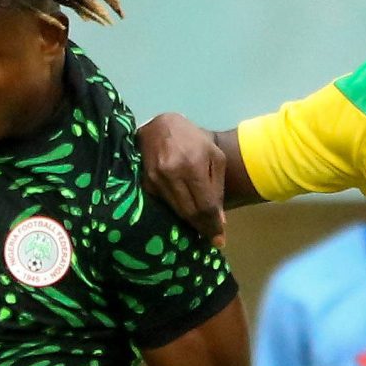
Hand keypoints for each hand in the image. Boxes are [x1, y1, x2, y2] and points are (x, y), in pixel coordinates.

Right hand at [139, 112, 228, 245]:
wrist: (161, 126)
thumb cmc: (193, 140)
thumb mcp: (214, 157)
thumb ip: (217, 187)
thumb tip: (218, 219)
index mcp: (193, 164)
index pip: (205, 205)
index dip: (213, 225)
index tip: (219, 240)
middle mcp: (172, 173)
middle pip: (189, 212)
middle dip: (203, 228)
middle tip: (212, 238)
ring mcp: (156, 179)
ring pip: (176, 211)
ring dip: (190, 223)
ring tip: (201, 228)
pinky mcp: (146, 183)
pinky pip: (164, 205)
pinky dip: (176, 212)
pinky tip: (184, 214)